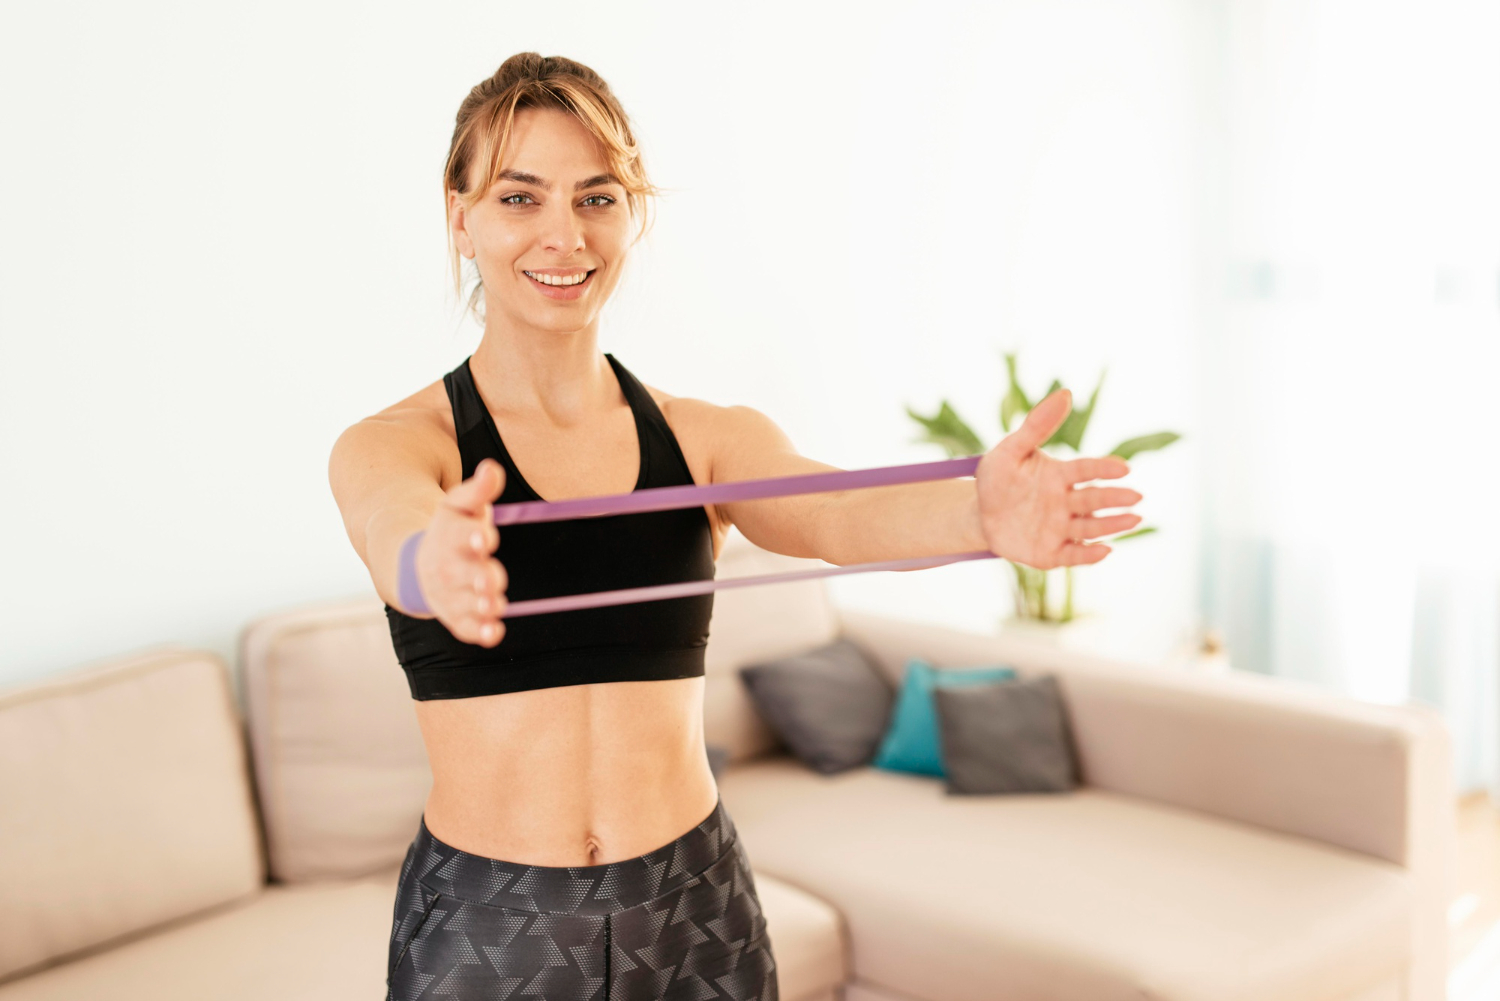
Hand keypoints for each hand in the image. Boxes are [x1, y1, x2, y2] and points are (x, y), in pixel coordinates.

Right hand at [415, 458, 508, 645]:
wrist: (420, 565)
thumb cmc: (453, 530)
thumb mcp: (459, 506)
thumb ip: (476, 491)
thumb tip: (492, 469)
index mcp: (448, 536)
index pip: (456, 535)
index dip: (471, 536)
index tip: (484, 536)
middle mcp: (446, 567)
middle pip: (459, 574)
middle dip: (476, 576)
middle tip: (492, 579)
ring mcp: (448, 594)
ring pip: (462, 603)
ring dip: (478, 607)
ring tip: (494, 606)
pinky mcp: (456, 616)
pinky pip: (464, 628)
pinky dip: (478, 633)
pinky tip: (493, 634)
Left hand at [975, 389, 1141, 568]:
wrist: (978, 516)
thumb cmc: (997, 480)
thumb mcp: (1010, 450)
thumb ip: (1036, 425)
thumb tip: (1066, 392)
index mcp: (1059, 475)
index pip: (1086, 469)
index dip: (1104, 468)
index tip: (1123, 467)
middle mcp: (1066, 502)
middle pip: (1093, 499)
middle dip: (1115, 498)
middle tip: (1136, 497)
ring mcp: (1061, 528)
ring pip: (1090, 527)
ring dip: (1112, 525)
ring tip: (1134, 519)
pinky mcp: (1052, 553)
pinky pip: (1073, 555)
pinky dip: (1088, 554)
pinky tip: (1105, 550)